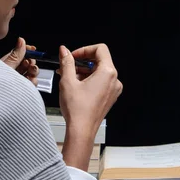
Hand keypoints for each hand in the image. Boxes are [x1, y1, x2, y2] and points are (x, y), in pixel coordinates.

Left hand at [1, 37, 39, 85]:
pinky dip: (33, 81)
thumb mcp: (6, 66)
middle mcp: (10, 72)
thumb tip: (21, 41)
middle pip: (25, 64)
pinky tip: (31, 81)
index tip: (32, 49)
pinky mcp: (21, 90)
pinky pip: (30, 84)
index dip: (26, 51)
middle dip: (31, 62)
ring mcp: (16, 81)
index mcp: (5, 64)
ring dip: (33, 72)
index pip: (18, 54)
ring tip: (31, 73)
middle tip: (31, 63)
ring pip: (29, 73)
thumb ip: (15, 55)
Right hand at [57, 43, 122, 168]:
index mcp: (107, 73)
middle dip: (82, 62)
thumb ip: (67, 62)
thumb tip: (64, 50)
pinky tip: (76, 86)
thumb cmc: (77, 108)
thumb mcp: (68, 81)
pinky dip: (89, 80)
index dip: (85, 50)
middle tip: (67, 67)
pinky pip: (101, 82)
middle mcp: (114, 80)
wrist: (82, 131)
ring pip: (99, 72)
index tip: (73, 56)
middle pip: (99, 61)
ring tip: (68, 78)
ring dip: (84, 71)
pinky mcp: (110, 97)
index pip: (100, 49)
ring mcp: (113, 90)